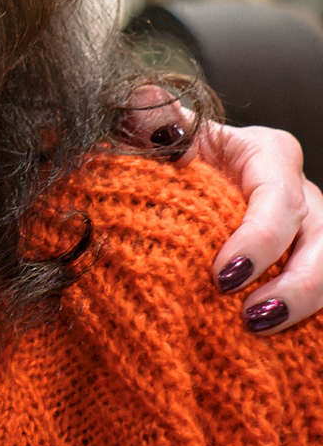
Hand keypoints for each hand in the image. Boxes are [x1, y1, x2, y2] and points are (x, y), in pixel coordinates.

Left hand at [122, 85, 322, 332]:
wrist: (181, 183)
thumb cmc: (175, 155)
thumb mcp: (163, 136)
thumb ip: (152, 121)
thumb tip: (141, 100)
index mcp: (268, 156)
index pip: (278, 200)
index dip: (258, 240)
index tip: (223, 275)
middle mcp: (300, 195)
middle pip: (322, 242)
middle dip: (295, 285)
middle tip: (251, 316)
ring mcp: (312, 234)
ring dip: (304, 304)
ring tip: (258, 329)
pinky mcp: (308, 264)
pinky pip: (322, 294)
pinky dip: (307, 319)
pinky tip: (278, 345)